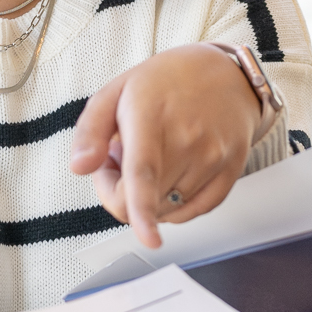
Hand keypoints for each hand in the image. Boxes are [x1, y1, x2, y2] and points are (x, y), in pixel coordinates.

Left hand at [71, 44, 261, 247]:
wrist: (225, 73)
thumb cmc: (167, 82)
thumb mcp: (116, 92)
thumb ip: (89, 131)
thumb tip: (80, 168)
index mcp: (152, 115)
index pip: (145, 174)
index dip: (142, 211)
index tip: (148, 238)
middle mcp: (188, 138)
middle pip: (148, 201)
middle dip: (124, 190)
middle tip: (124, 157)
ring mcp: (214, 156)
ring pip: (170, 209)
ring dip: (152, 195)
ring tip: (155, 156)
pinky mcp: (231, 170)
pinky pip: (198, 209)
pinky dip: (177, 204)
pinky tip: (173, 173)